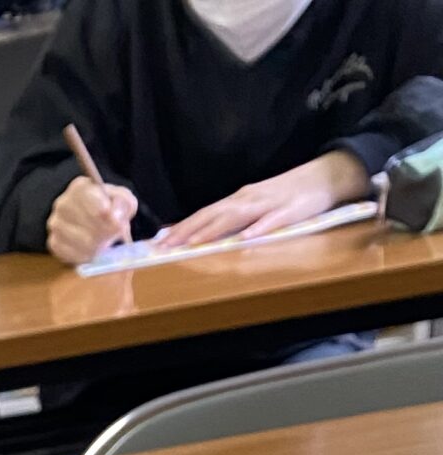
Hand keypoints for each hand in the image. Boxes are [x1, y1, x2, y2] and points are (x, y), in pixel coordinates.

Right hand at [46, 173, 138, 265]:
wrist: (98, 225)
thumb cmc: (111, 209)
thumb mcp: (123, 201)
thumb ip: (124, 204)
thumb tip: (115, 218)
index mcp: (79, 187)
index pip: (84, 195)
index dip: (98, 207)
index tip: (110, 217)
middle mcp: (63, 203)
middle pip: (80, 218)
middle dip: (101, 229)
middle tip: (115, 236)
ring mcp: (56, 224)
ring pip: (77, 239)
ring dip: (96, 245)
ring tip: (106, 244)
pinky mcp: (54, 243)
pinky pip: (71, 253)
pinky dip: (86, 255)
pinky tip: (94, 251)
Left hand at [159, 149, 370, 250]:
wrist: (325, 176)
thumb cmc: (286, 195)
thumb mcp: (255, 206)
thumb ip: (232, 219)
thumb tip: (204, 234)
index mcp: (238, 200)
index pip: (204, 214)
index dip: (182, 228)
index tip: (159, 241)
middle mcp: (248, 199)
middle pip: (213, 215)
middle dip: (188, 231)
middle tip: (164, 247)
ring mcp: (269, 203)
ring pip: (236, 217)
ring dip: (213, 231)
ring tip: (193, 245)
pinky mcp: (291, 210)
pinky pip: (273, 221)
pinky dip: (258, 229)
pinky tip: (245, 239)